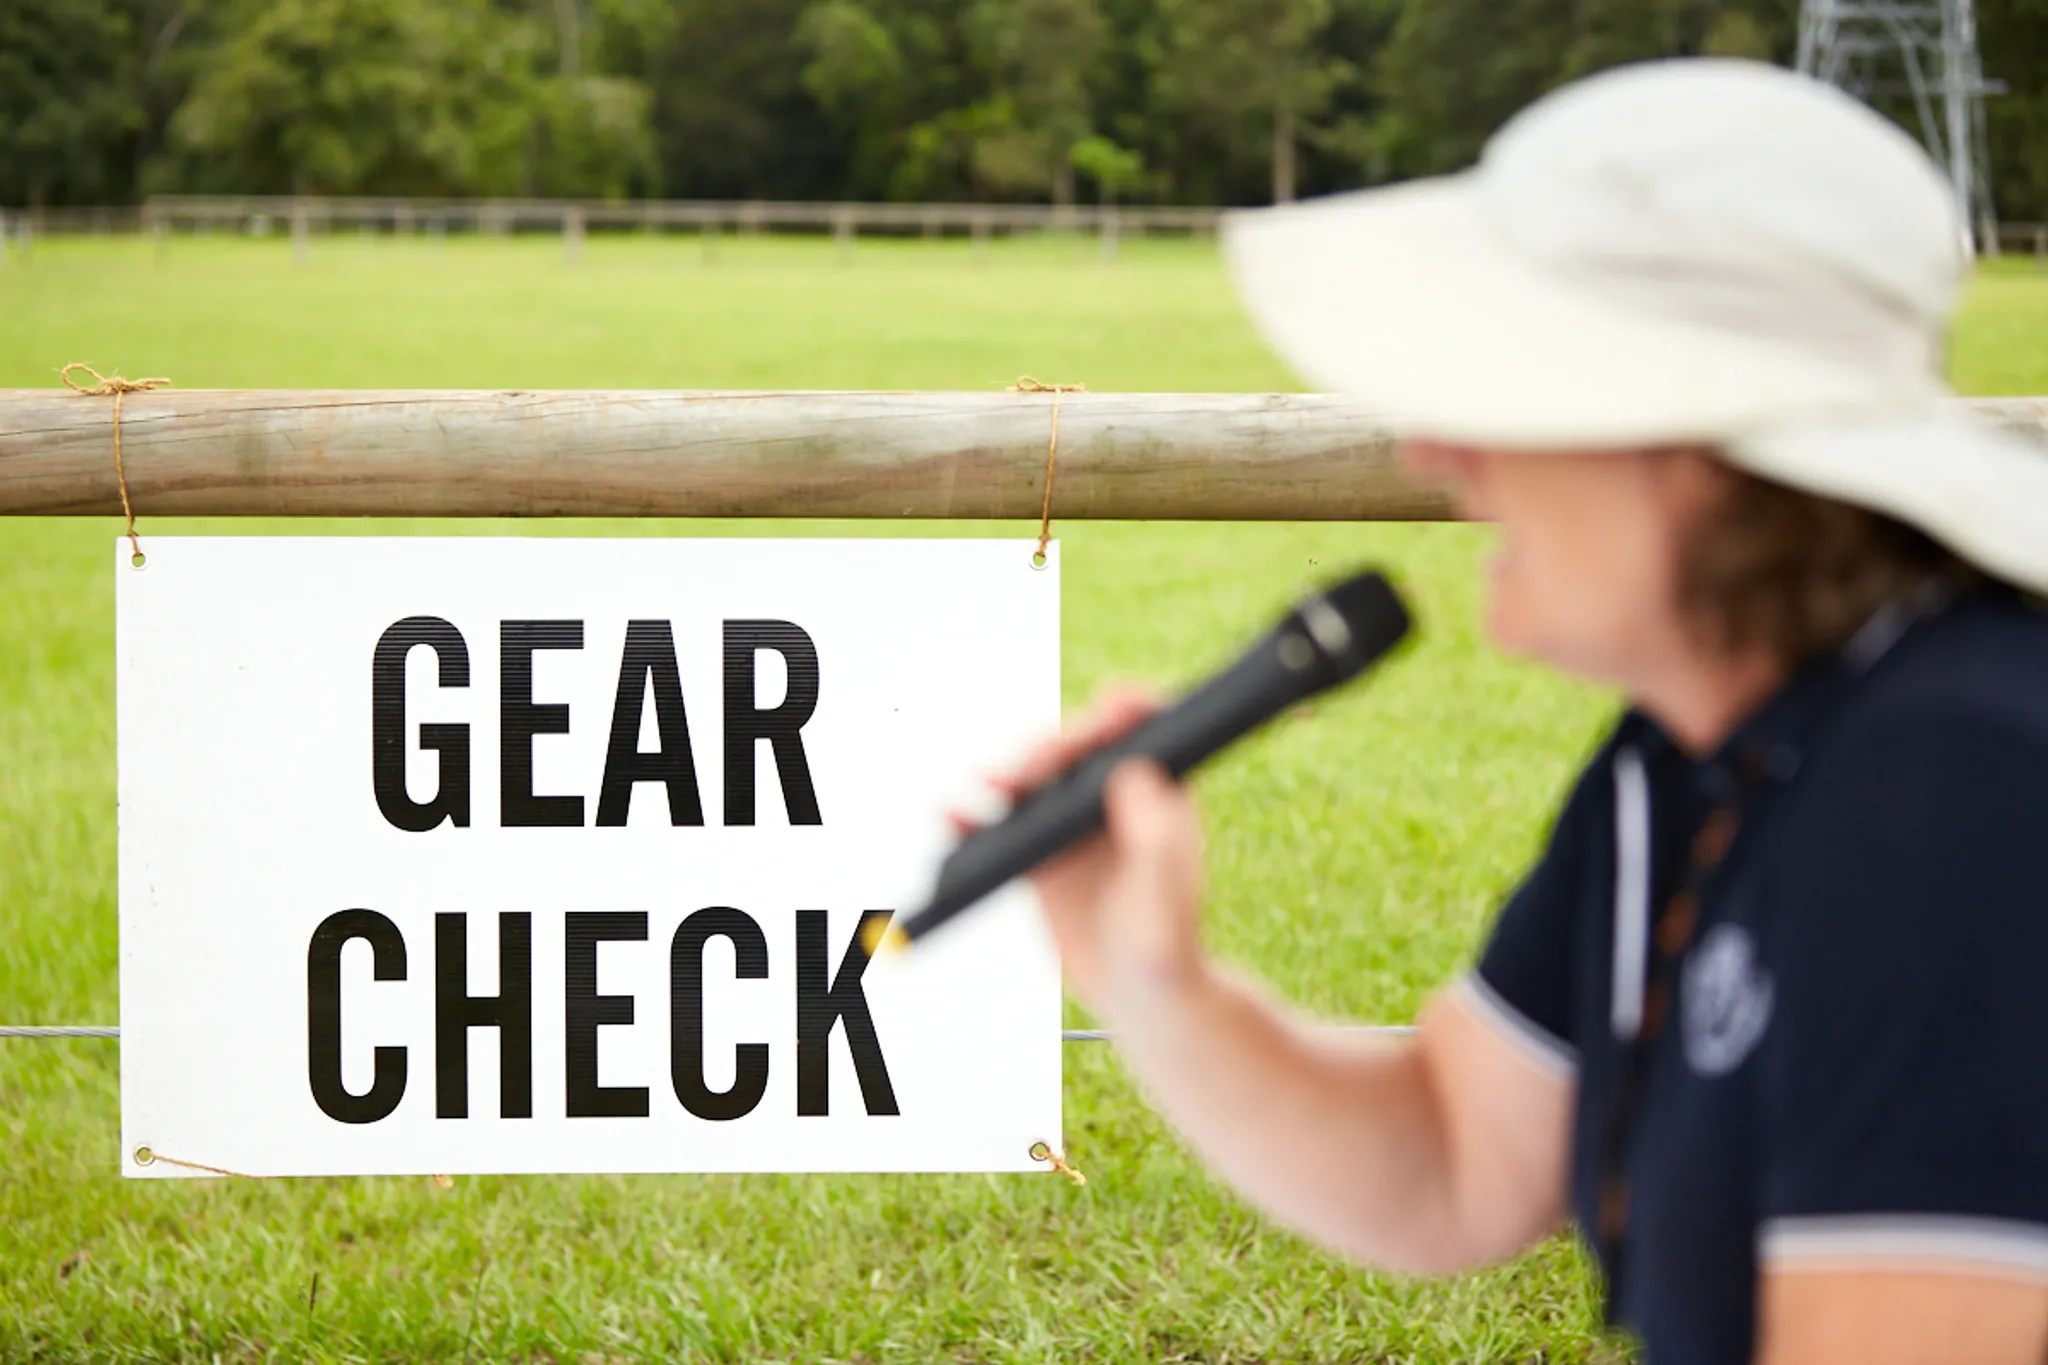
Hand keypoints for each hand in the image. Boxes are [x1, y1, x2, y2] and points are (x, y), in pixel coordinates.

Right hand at [963, 686, 1208, 1016]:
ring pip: (1032, 778)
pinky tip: (952, 815)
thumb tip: (1132, 773)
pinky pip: (998, 825)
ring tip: (989, 783)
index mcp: (1156, 796)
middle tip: (1031, 768)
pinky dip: (972, 816)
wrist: (1137, 995)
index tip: (1106, 710)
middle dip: (1050, 746)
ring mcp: (1070, 824)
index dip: (1121, 712)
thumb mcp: (1165, 893)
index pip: (1140, 733)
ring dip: (1007, 772)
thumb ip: (1155, 837)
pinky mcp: (1038, 853)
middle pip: (1075, 748)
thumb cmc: (1166, 946)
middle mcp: (1112, 799)